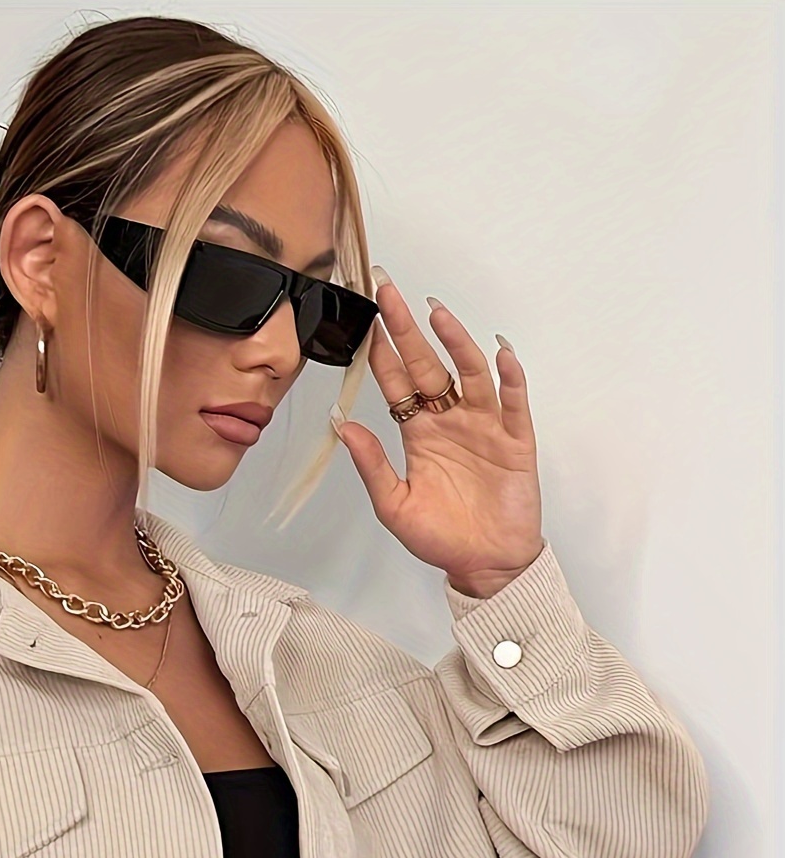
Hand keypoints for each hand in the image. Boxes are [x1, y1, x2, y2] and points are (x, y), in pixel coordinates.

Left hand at [334, 269, 544, 598]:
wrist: (485, 564)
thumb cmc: (441, 538)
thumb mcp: (395, 506)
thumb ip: (372, 466)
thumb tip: (343, 426)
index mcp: (419, 434)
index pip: (396, 383)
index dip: (382, 350)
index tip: (366, 318)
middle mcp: (449, 421)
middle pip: (428, 365)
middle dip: (409, 329)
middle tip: (390, 293)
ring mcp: (484, 426)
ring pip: (469, 373)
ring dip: (455, 342)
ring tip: (436, 313)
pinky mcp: (515, 441)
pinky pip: (513, 402)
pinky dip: (510, 378)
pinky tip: (500, 354)